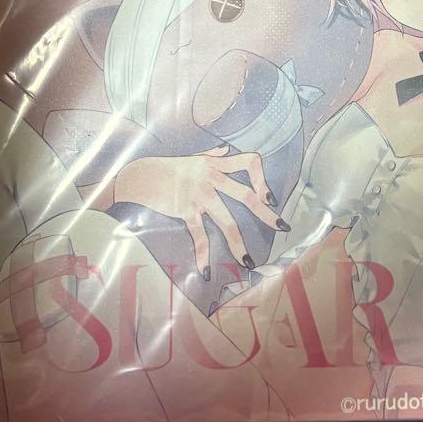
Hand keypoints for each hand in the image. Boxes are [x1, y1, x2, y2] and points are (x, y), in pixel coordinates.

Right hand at [112, 146, 286, 277]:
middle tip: (283, 226)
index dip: (262, 177)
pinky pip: (199, 236)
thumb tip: (226, 149)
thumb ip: (212, 153)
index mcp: (216, 164)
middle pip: (246, 196)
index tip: (269, 195)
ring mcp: (200, 195)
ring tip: (249, 262)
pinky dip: (203, 255)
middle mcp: (212, 178)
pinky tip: (206, 271)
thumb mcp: (192, 157)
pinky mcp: (186, 211)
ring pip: (227, 221)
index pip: (248, 162)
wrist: (139, 176)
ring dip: (239, 244)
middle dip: (266, 213)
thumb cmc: (166, 167)